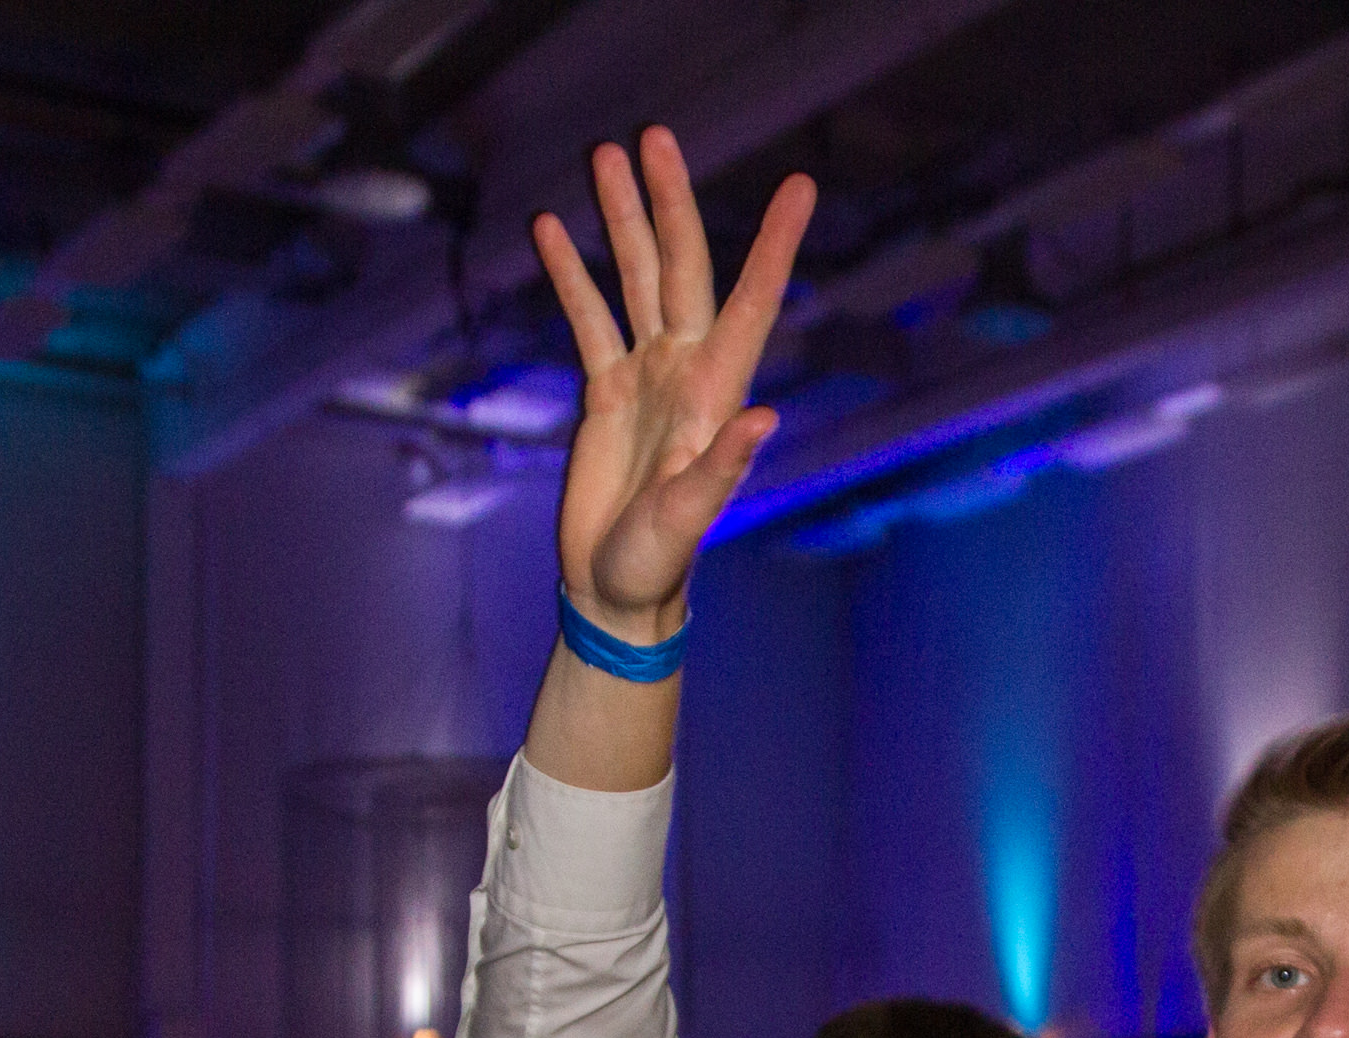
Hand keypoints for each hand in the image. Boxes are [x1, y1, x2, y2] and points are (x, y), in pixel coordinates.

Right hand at [531, 129, 816, 635]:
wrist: (614, 590)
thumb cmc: (657, 565)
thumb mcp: (687, 521)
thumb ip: (721, 469)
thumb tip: (764, 419)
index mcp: (718, 394)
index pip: (751, 301)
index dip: (774, 243)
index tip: (799, 186)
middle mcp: (688, 372)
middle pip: (683, 267)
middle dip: (669, 201)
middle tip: (653, 136)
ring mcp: (648, 376)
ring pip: (635, 278)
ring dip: (620, 221)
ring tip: (603, 155)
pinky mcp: (607, 391)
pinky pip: (589, 318)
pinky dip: (571, 274)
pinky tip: (550, 230)